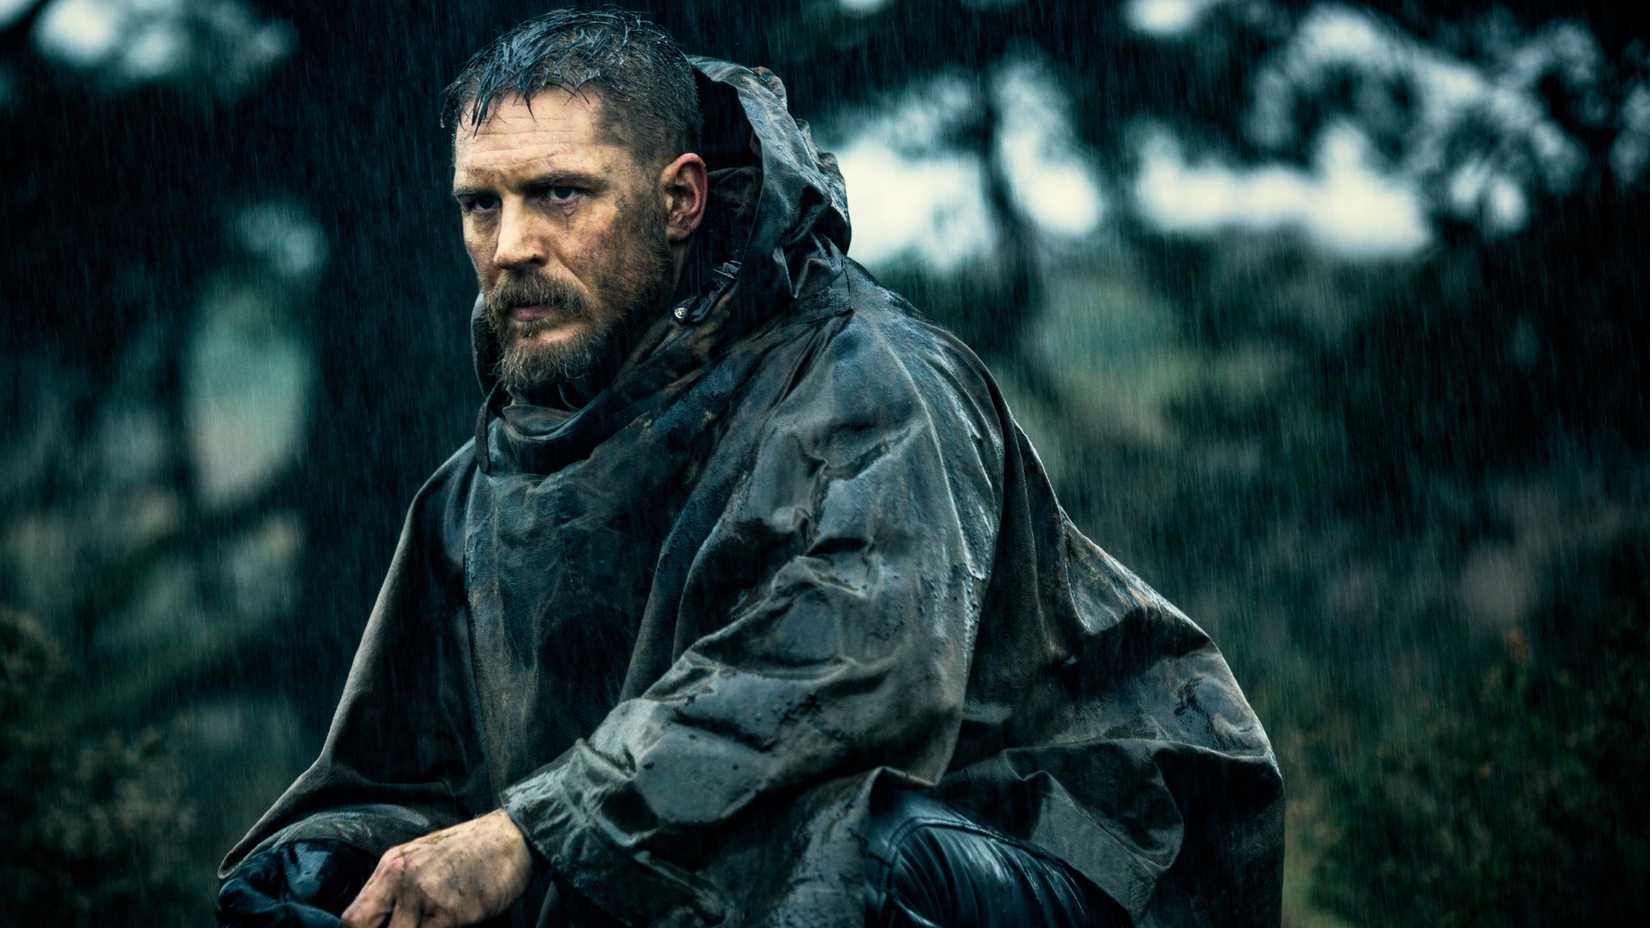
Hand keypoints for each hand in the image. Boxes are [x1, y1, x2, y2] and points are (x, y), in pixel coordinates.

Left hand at [340, 809, 533, 927]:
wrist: (513, 837)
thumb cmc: (472, 850)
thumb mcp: (424, 859)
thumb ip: (399, 888)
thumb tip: (381, 922)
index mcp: (392, 865)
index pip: (351, 918)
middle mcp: (401, 878)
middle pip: (361, 927)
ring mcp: (423, 894)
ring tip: (434, 923)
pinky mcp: (449, 912)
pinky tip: (451, 924)